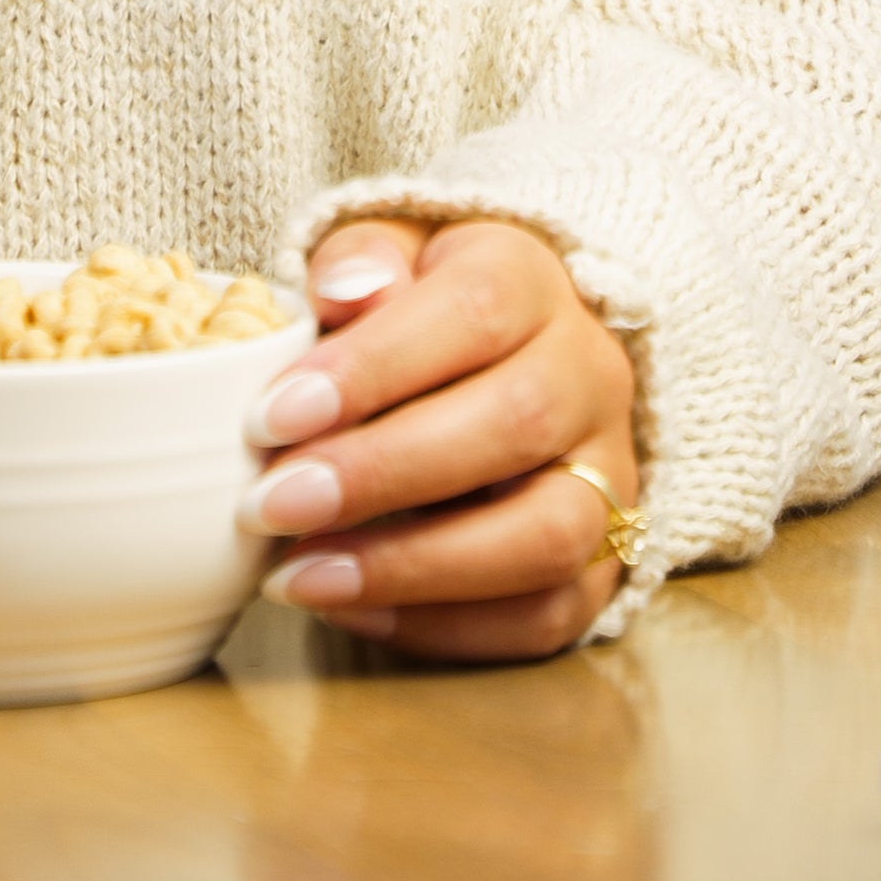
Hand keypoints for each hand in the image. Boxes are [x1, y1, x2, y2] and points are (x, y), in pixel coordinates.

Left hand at [239, 219, 641, 661]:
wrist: (503, 360)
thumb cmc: (417, 309)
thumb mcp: (385, 254)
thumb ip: (359, 260)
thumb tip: (345, 291)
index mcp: (532, 282)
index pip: (474, 312)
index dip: (373, 367)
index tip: (269, 418)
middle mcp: (590, 374)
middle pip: (517, 423)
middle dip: (381, 474)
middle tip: (269, 504)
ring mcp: (611, 473)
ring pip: (549, 534)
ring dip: (415, 567)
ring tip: (301, 577)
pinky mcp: (603, 559)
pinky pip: (549, 613)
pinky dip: (445, 626)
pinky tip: (350, 610)